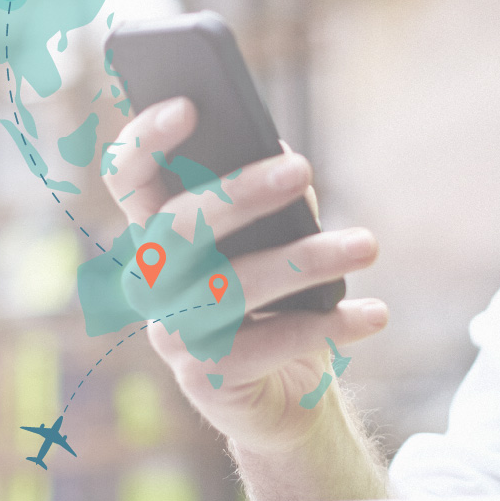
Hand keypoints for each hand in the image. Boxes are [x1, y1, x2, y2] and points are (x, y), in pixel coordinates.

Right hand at [100, 97, 389, 461]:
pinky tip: (372, 314)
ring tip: (366, 245)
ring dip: (306, 260)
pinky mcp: (205, 380)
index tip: (189, 104)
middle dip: (240, 193)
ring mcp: (171, 333)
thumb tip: (285, 158)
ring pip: (232, 285)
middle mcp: (149, 281)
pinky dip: (327, 326)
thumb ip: (271, 198)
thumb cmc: (275, 300)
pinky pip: (270, 343)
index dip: (146, 139)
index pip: (127, 176)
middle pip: (179, 226)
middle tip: (302, 169)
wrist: (281, 395)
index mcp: (156, 234)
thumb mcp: (272, 240)